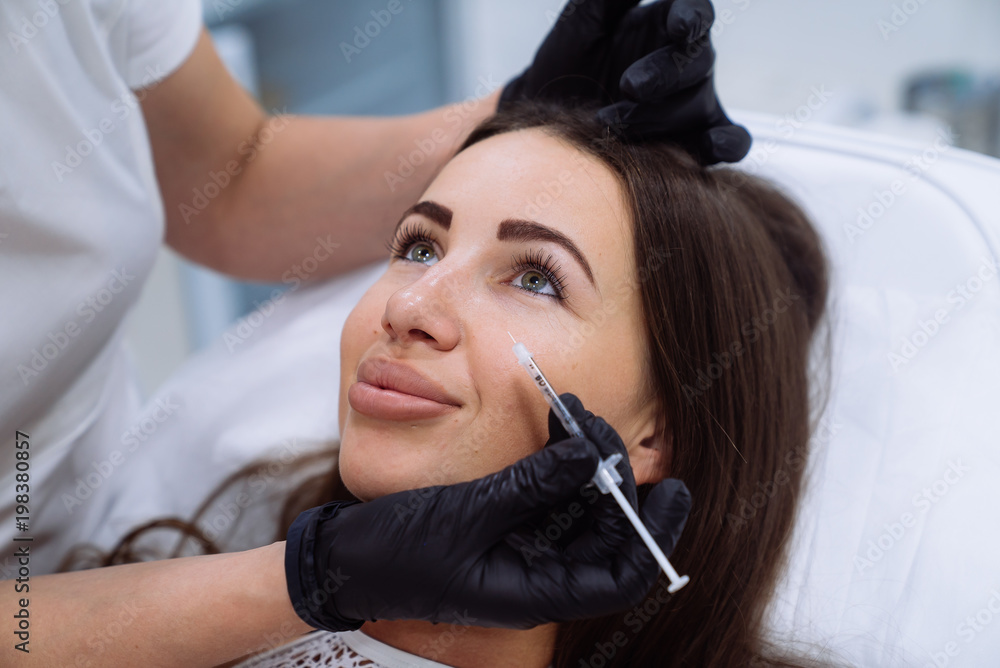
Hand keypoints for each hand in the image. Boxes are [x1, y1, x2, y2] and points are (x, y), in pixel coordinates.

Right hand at [284, 393, 691, 630]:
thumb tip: (587, 455)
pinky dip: (558, 466)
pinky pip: (550, 498)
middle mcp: (540, 576)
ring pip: (581, 512)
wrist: (346, 561)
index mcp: (536, 593)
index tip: (674, 488)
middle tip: (598, 426)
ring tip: (578, 416)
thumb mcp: (468, 517)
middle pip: (605, 535)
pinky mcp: (508, 528)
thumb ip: (530, 487)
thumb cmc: (398, 554)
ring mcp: (525, 552)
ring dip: (586, 466)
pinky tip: (559, 431)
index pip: (621, 577)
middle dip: (614, 481)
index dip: (655, 535)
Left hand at [500, 0, 750, 164]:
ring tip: (609, 123)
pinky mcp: (696, 144)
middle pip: (698, 61)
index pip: (695, 13)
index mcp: (666, 25)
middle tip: (627, 86)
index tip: (679, 27)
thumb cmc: (565, 68)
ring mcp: (694, 105)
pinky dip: (727, 145)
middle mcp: (686, 64)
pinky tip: (710, 147)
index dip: (692, 18)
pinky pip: (733, 142)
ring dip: (659, 117)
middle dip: (664, 75)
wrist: (550, 125)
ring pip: (702, 105)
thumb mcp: (580, 23)